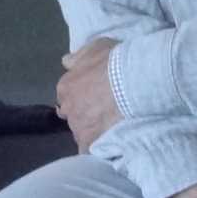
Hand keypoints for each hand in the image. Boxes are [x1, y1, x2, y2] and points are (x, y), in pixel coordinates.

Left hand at [56, 38, 121, 152]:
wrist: (131, 80)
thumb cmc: (113, 61)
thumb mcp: (95, 47)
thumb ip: (78, 57)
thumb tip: (66, 62)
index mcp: (65, 86)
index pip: (66, 95)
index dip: (79, 96)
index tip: (92, 96)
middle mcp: (67, 108)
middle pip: (71, 114)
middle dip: (82, 114)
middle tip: (100, 111)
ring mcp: (77, 126)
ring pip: (79, 132)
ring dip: (90, 130)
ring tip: (108, 128)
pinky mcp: (89, 141)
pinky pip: (87, 150)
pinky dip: (94, 149)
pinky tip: (105, 147)